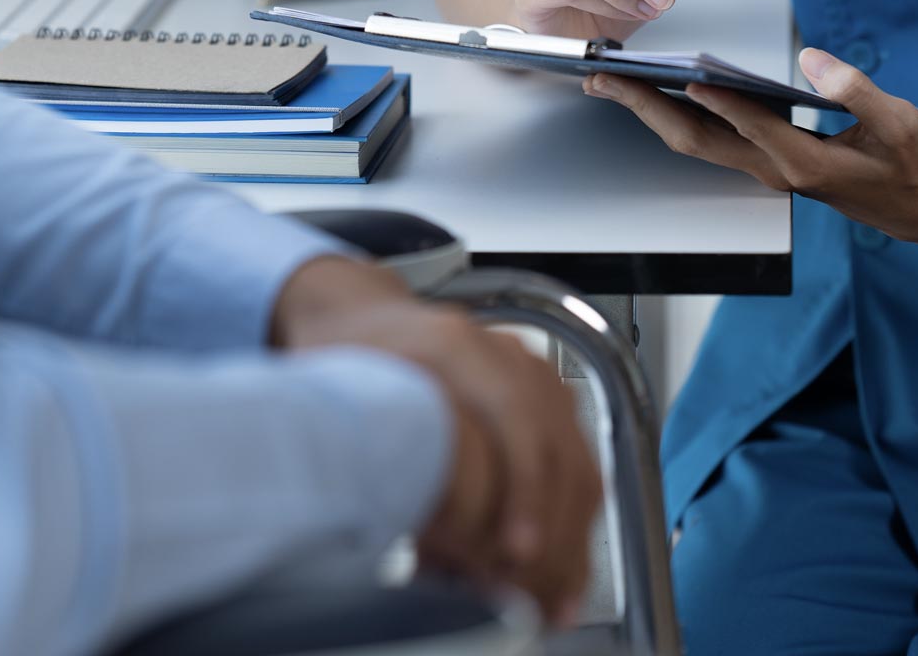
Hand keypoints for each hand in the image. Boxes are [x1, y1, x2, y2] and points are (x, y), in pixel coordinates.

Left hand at [271, 258, 600, 622]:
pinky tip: (554, 571)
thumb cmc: (345, 363)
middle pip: (556, 446)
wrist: (358, 317)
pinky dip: (570, 521)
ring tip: (550, 600)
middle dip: (553, 533)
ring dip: (568, 539)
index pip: (514, 413)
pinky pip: (575, 461)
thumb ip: (383, 463)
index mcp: (452, 346)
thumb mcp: (342, 402)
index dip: (523, 488)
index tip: (516, 553)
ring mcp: (530, 370)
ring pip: (576, 460)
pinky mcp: (543, 395)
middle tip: (536, 600)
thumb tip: (432, 549)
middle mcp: (503, 353)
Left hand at [584, 48, 917, 243]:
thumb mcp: (899, 123)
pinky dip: (674, 114)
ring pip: (694, 141)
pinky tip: (654, 90)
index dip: (720, 101)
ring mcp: (762, 168)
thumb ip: (856, 90)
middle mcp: (773, 169)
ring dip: (649, 111)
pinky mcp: (760, 161)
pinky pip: (706, 139)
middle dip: (647, 108)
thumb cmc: (909, 162)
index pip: (752, 126)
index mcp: (806, 163)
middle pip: (697, 140)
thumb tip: (812, 59)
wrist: (916, 207)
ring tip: (611, 81)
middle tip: (606, 79)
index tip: (686, 74)